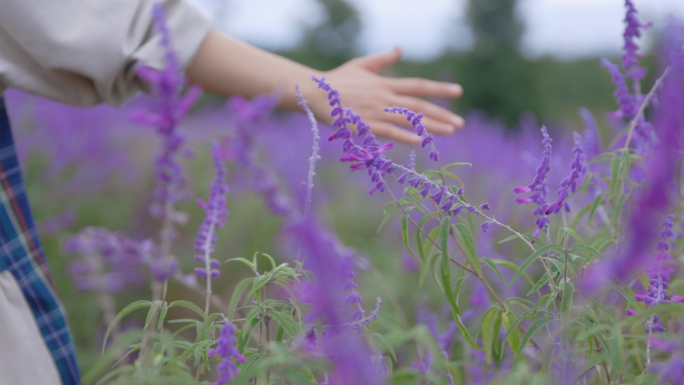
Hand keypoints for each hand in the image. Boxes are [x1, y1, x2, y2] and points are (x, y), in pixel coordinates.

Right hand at [304, 47, 463, 143]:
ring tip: (450, 131)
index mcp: (385, 84)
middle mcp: (384, 98)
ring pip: (409, 120)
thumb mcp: (360, 65)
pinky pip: (389, 132)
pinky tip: (420, 141)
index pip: (418, 86)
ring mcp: (376, 112)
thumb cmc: (336, 80)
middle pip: (419, 106)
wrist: (314, 93)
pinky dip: (405, 136)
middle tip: (460, 122)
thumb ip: (382, 60)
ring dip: (431, 126)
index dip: (439, 90)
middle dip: (442, 114)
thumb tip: (399, 49)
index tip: (458, 92)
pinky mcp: (365, 126)